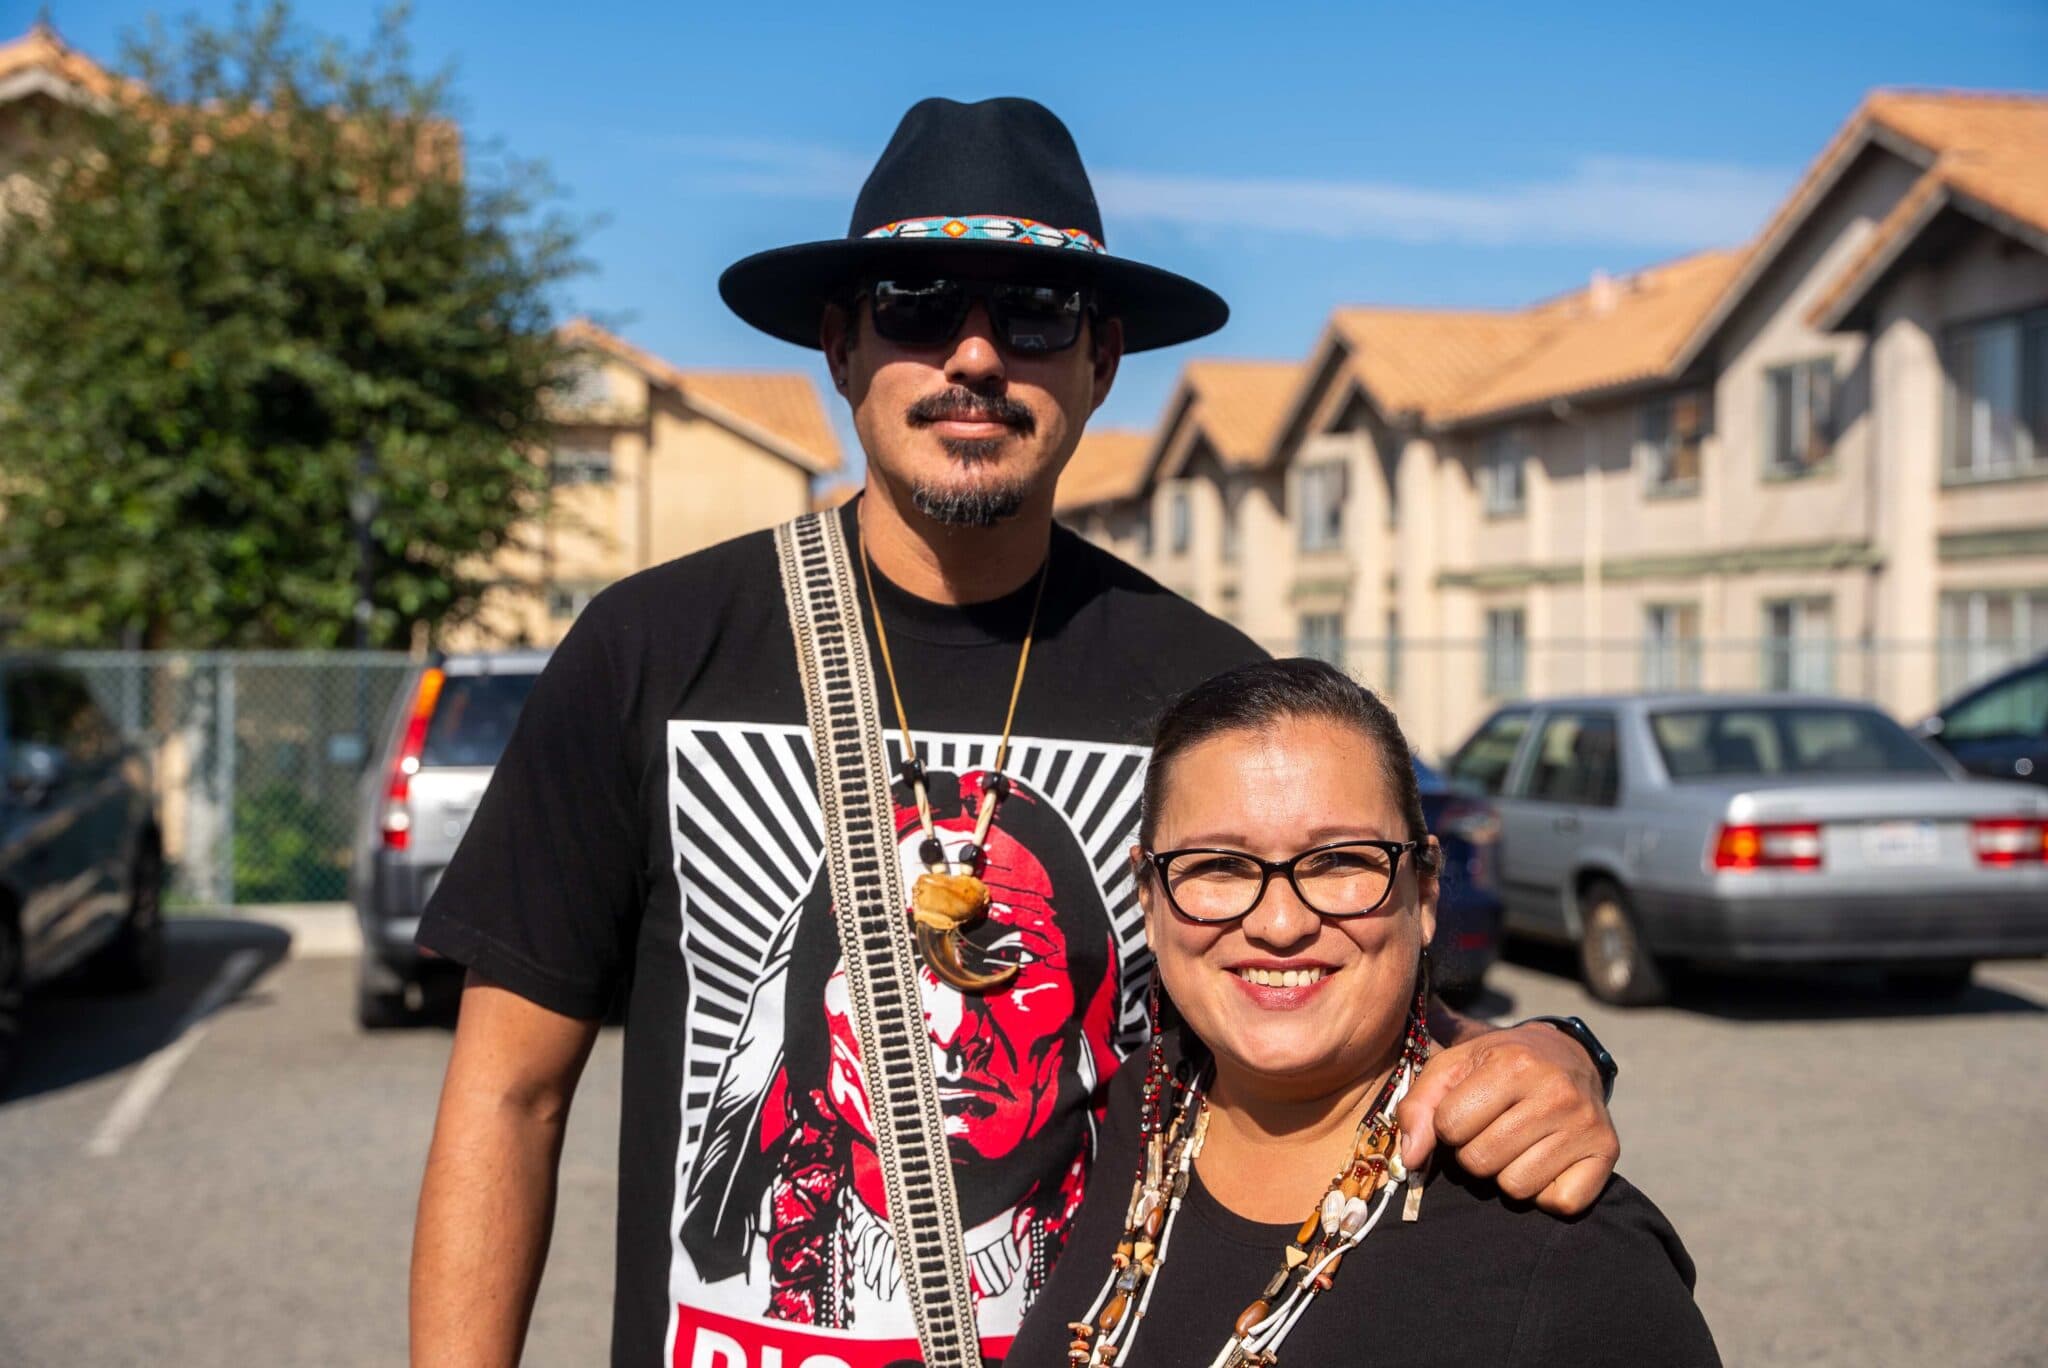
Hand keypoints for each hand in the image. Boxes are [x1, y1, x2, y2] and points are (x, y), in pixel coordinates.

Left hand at [1394, 1021, 1617, 1215]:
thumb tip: (1411, 1159)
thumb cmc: (1500, 1064)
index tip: (1465, 1112)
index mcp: (1513, 1063)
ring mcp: (1586, 1124)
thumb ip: (1419, 1107)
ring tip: (1517, 1142)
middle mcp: (1556, 1092)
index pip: (1450, 1126)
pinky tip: (1546, 1160)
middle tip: (1491, 1129)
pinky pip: (1560, 1203)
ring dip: (1506, 1173)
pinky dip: (1546, 1192)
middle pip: (1481, 1161)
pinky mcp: (1608, 1152)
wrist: (1567, 1054)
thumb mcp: (1453, 1068)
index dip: (1448, 1126)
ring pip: (1516, 1188)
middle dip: (1474, 1151)